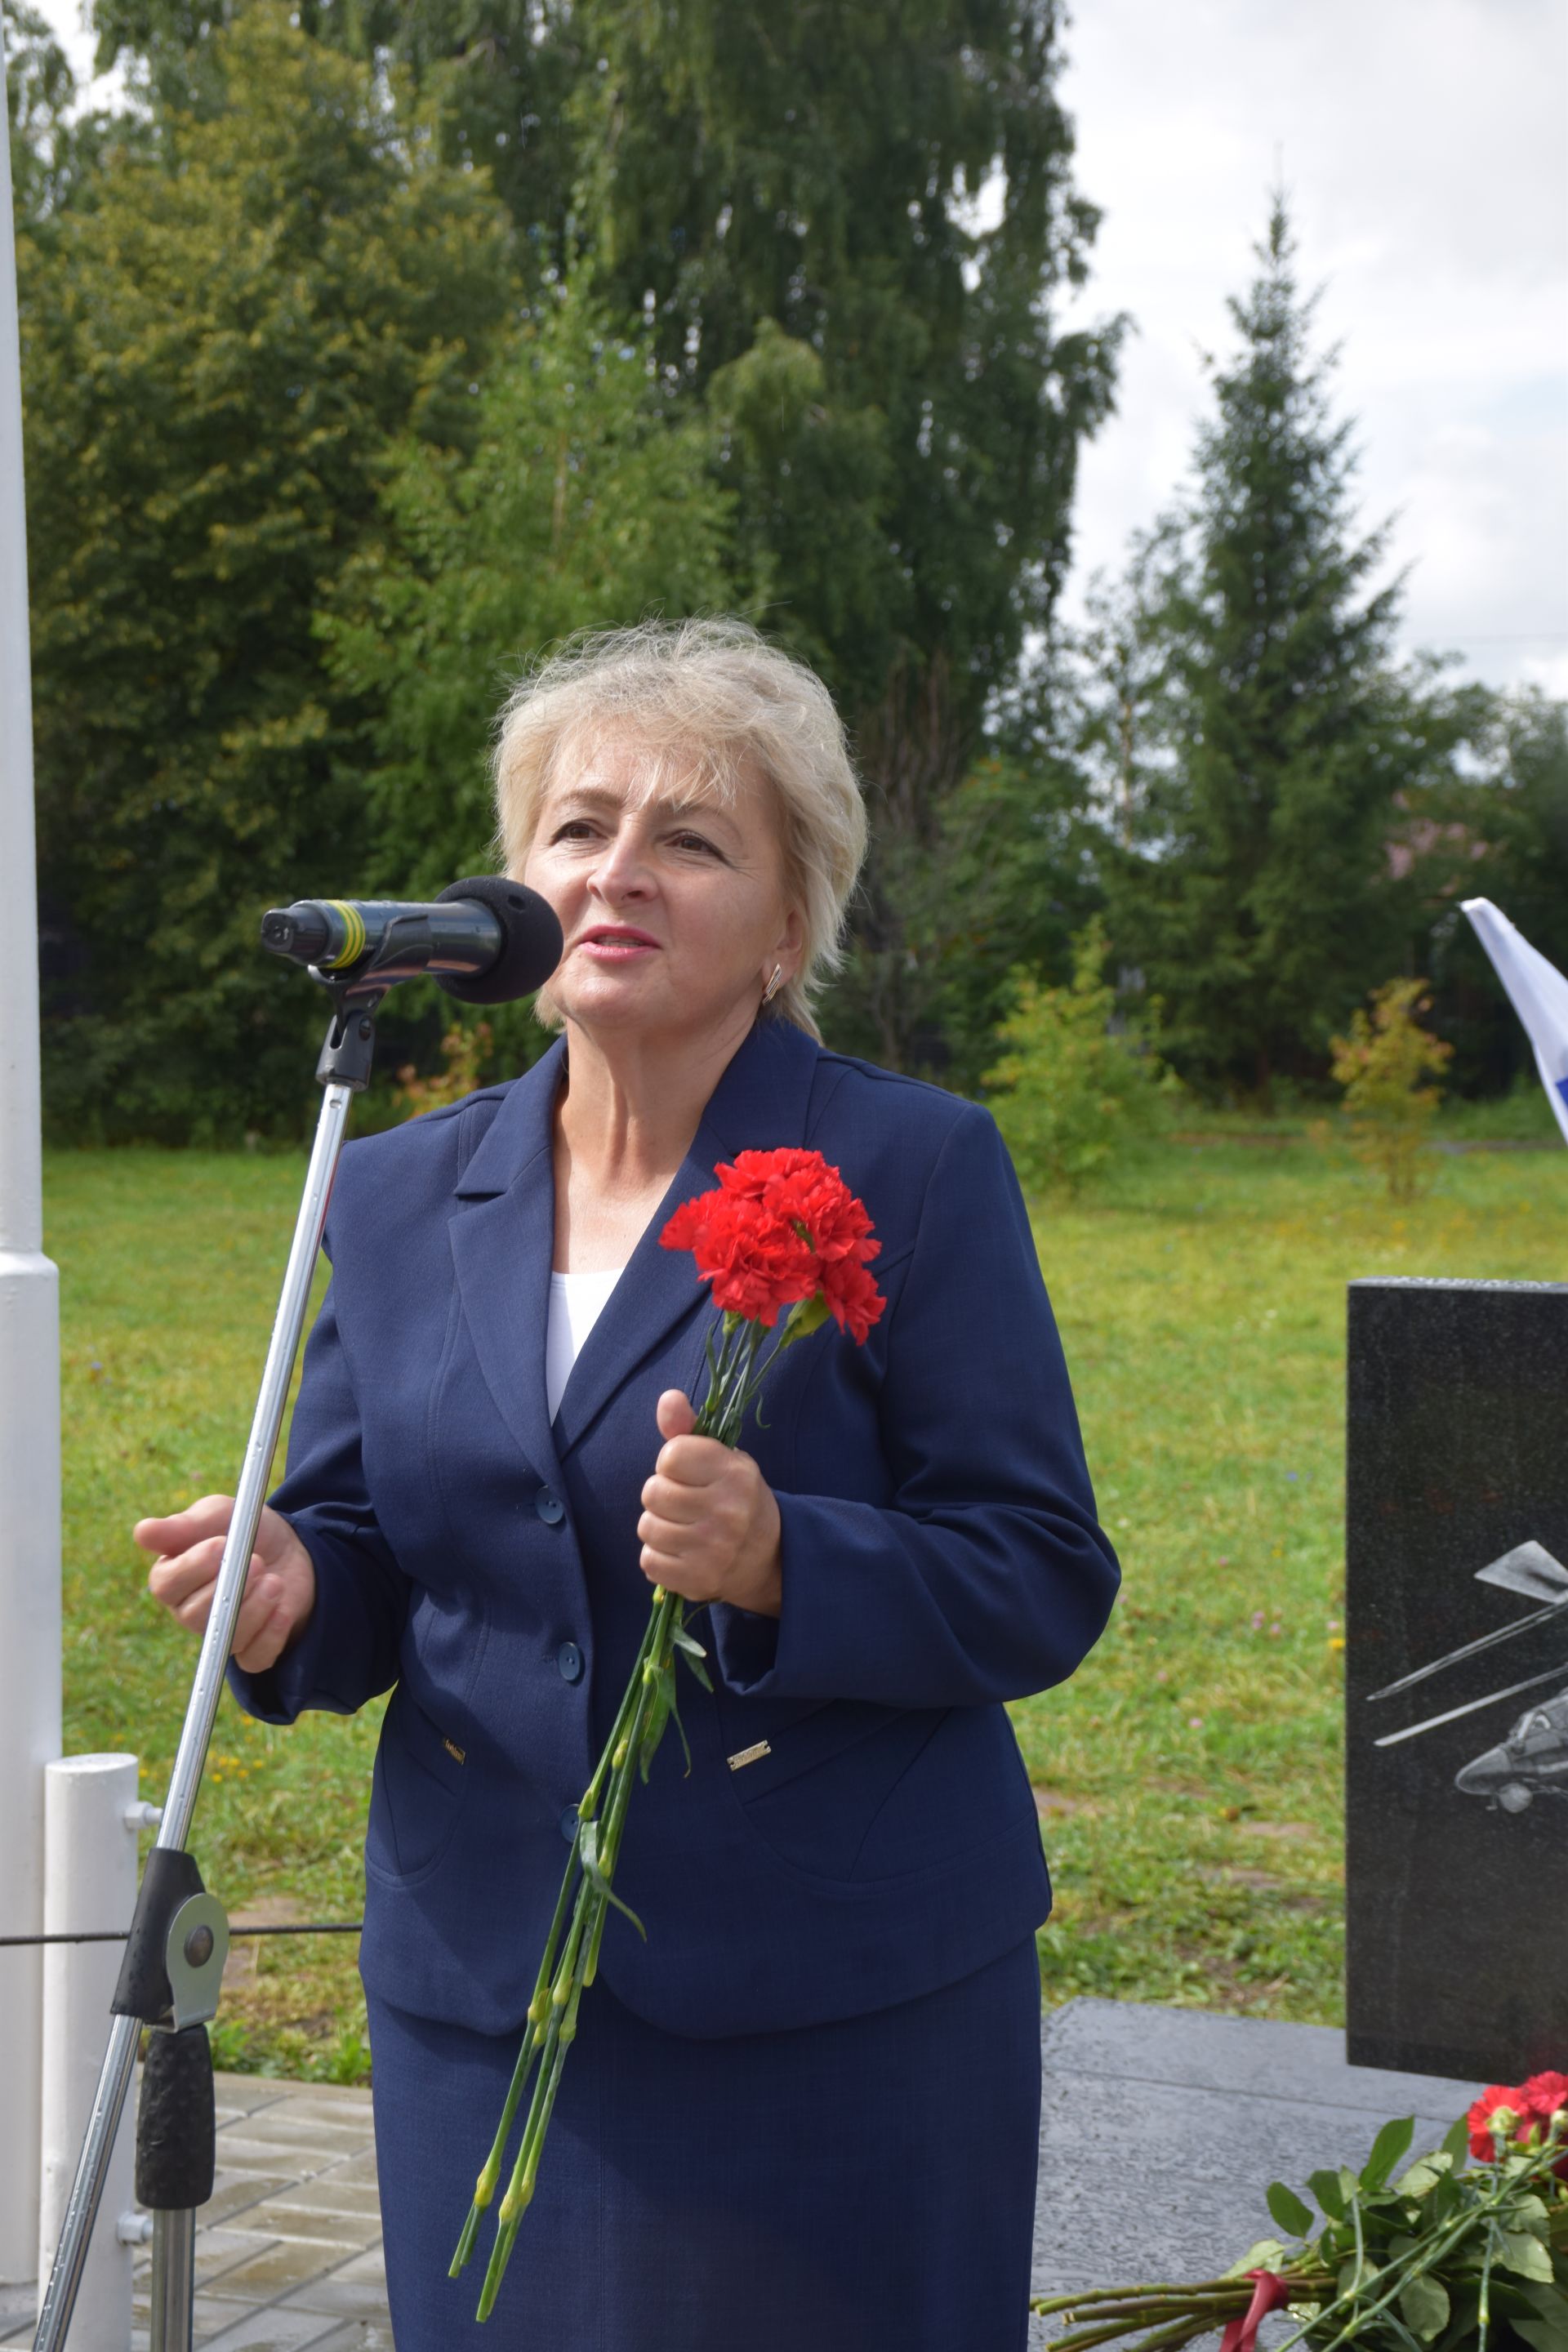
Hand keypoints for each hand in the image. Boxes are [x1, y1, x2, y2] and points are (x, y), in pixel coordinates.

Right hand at [134, 1495, 316, 1672]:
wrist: (291, 1550)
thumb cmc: (245, 1531)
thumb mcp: (220, 1515)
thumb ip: (186, 1525)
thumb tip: (143, 1532)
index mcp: (174, 1577)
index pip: (165, 1584)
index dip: (193, 1567)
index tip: (222, 1543)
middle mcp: (190, 1610)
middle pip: (194, 1614)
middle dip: (229, 1586)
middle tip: (257, 1561)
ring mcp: (220, 1633)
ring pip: (225, 1637)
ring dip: (254, 1608)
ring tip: (275, 1582)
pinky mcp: (252, 1649)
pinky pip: (254, 1659)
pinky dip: (271, 1634)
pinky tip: (283, 1609)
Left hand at [638, 1391, 782, 1616]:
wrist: (769, 1556)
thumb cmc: (735, 1498)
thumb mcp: (721, 1459)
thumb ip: (689, 1430)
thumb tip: (667, 1398)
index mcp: (735, 1473)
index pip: (670, 1455)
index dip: (672, 1463)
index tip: (689, 1473)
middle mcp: (728, 1511)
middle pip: (652, 1492)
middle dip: (661, 1495)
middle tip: (684, 1503)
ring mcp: (714, 1549)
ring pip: (647, 1528)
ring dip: (658, 1526)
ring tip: (682, 1527)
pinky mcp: (699, 1580)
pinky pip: (648, 1561)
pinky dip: (658, 1556)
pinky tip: (681, 1552)